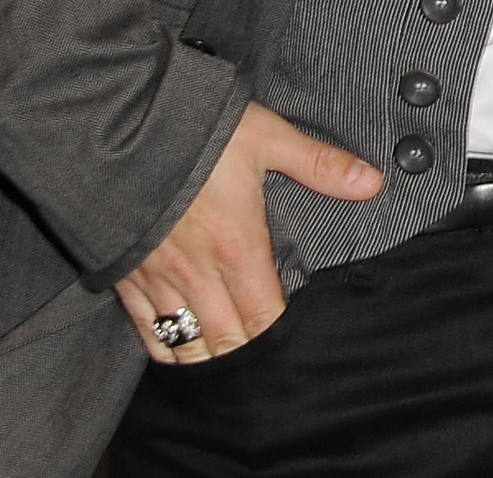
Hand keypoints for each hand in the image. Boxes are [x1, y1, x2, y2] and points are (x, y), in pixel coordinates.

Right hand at [112, 103, 381, 363]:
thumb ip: (320, 165)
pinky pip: (146, 331)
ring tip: (226, 359)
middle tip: (262, 355)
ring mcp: (159, 280)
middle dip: (246, 352)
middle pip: (226, 340)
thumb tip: (372, 183)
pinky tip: (178, 350)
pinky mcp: (127, 277)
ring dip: (208, 355)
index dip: (278, 335)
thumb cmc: (196, 134)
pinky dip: (164, 347)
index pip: (263, 317)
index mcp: (237, 248)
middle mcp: (198, 274)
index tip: (291, 338)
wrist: (119, 132)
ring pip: (186, 343)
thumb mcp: (267, 138)